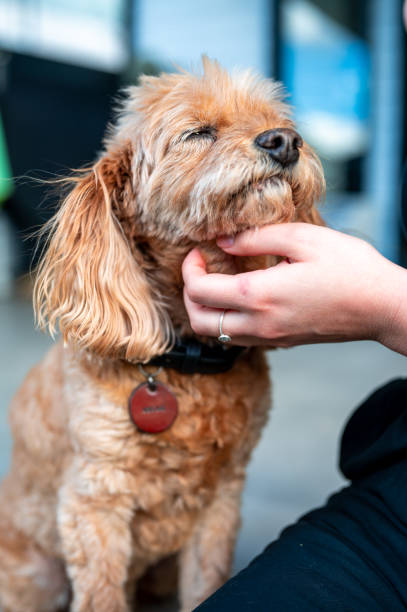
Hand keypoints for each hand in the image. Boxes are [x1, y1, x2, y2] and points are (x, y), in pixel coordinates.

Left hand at [182, 223, 406, 354]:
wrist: (382, 306)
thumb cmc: (349, 268)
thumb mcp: (303, 239)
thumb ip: (256, 238)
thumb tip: (223, 240)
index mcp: (259, 296)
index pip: (200, 291)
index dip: (189, 269)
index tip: (197, 251)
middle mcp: (259, 324)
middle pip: (200, 322)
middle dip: (189, 294)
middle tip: (199, 269)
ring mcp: (271, 339)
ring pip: (217, 335)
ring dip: (206, 310)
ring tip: (216, 282)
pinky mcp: (282, 343)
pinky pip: (239, 339)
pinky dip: (226, 321)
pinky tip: (240, 298)